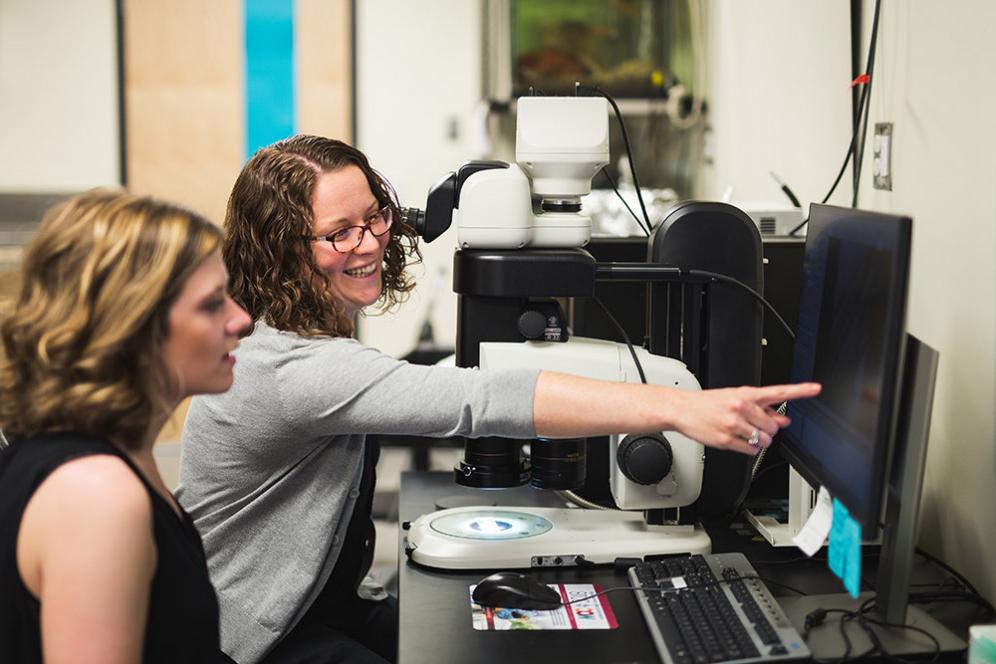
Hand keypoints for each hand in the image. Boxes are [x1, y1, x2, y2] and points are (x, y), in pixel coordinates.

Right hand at [665, 382, 820, 454]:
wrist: (683, 409)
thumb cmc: (709, 403)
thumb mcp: (736, 398)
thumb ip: (762, 408)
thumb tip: (783, 420)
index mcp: (746, 394)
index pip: (778, 392)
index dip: (800, 390)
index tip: (816, 389)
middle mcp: (741, 407)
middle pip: (773, 427)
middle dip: (768, 430)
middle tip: (754, 426)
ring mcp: (734, 424)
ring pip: (764, 440)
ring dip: (759, 440)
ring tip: (744, 433)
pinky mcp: (726, 439)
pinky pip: (751, 450)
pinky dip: (749, 448)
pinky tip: (738, 440)